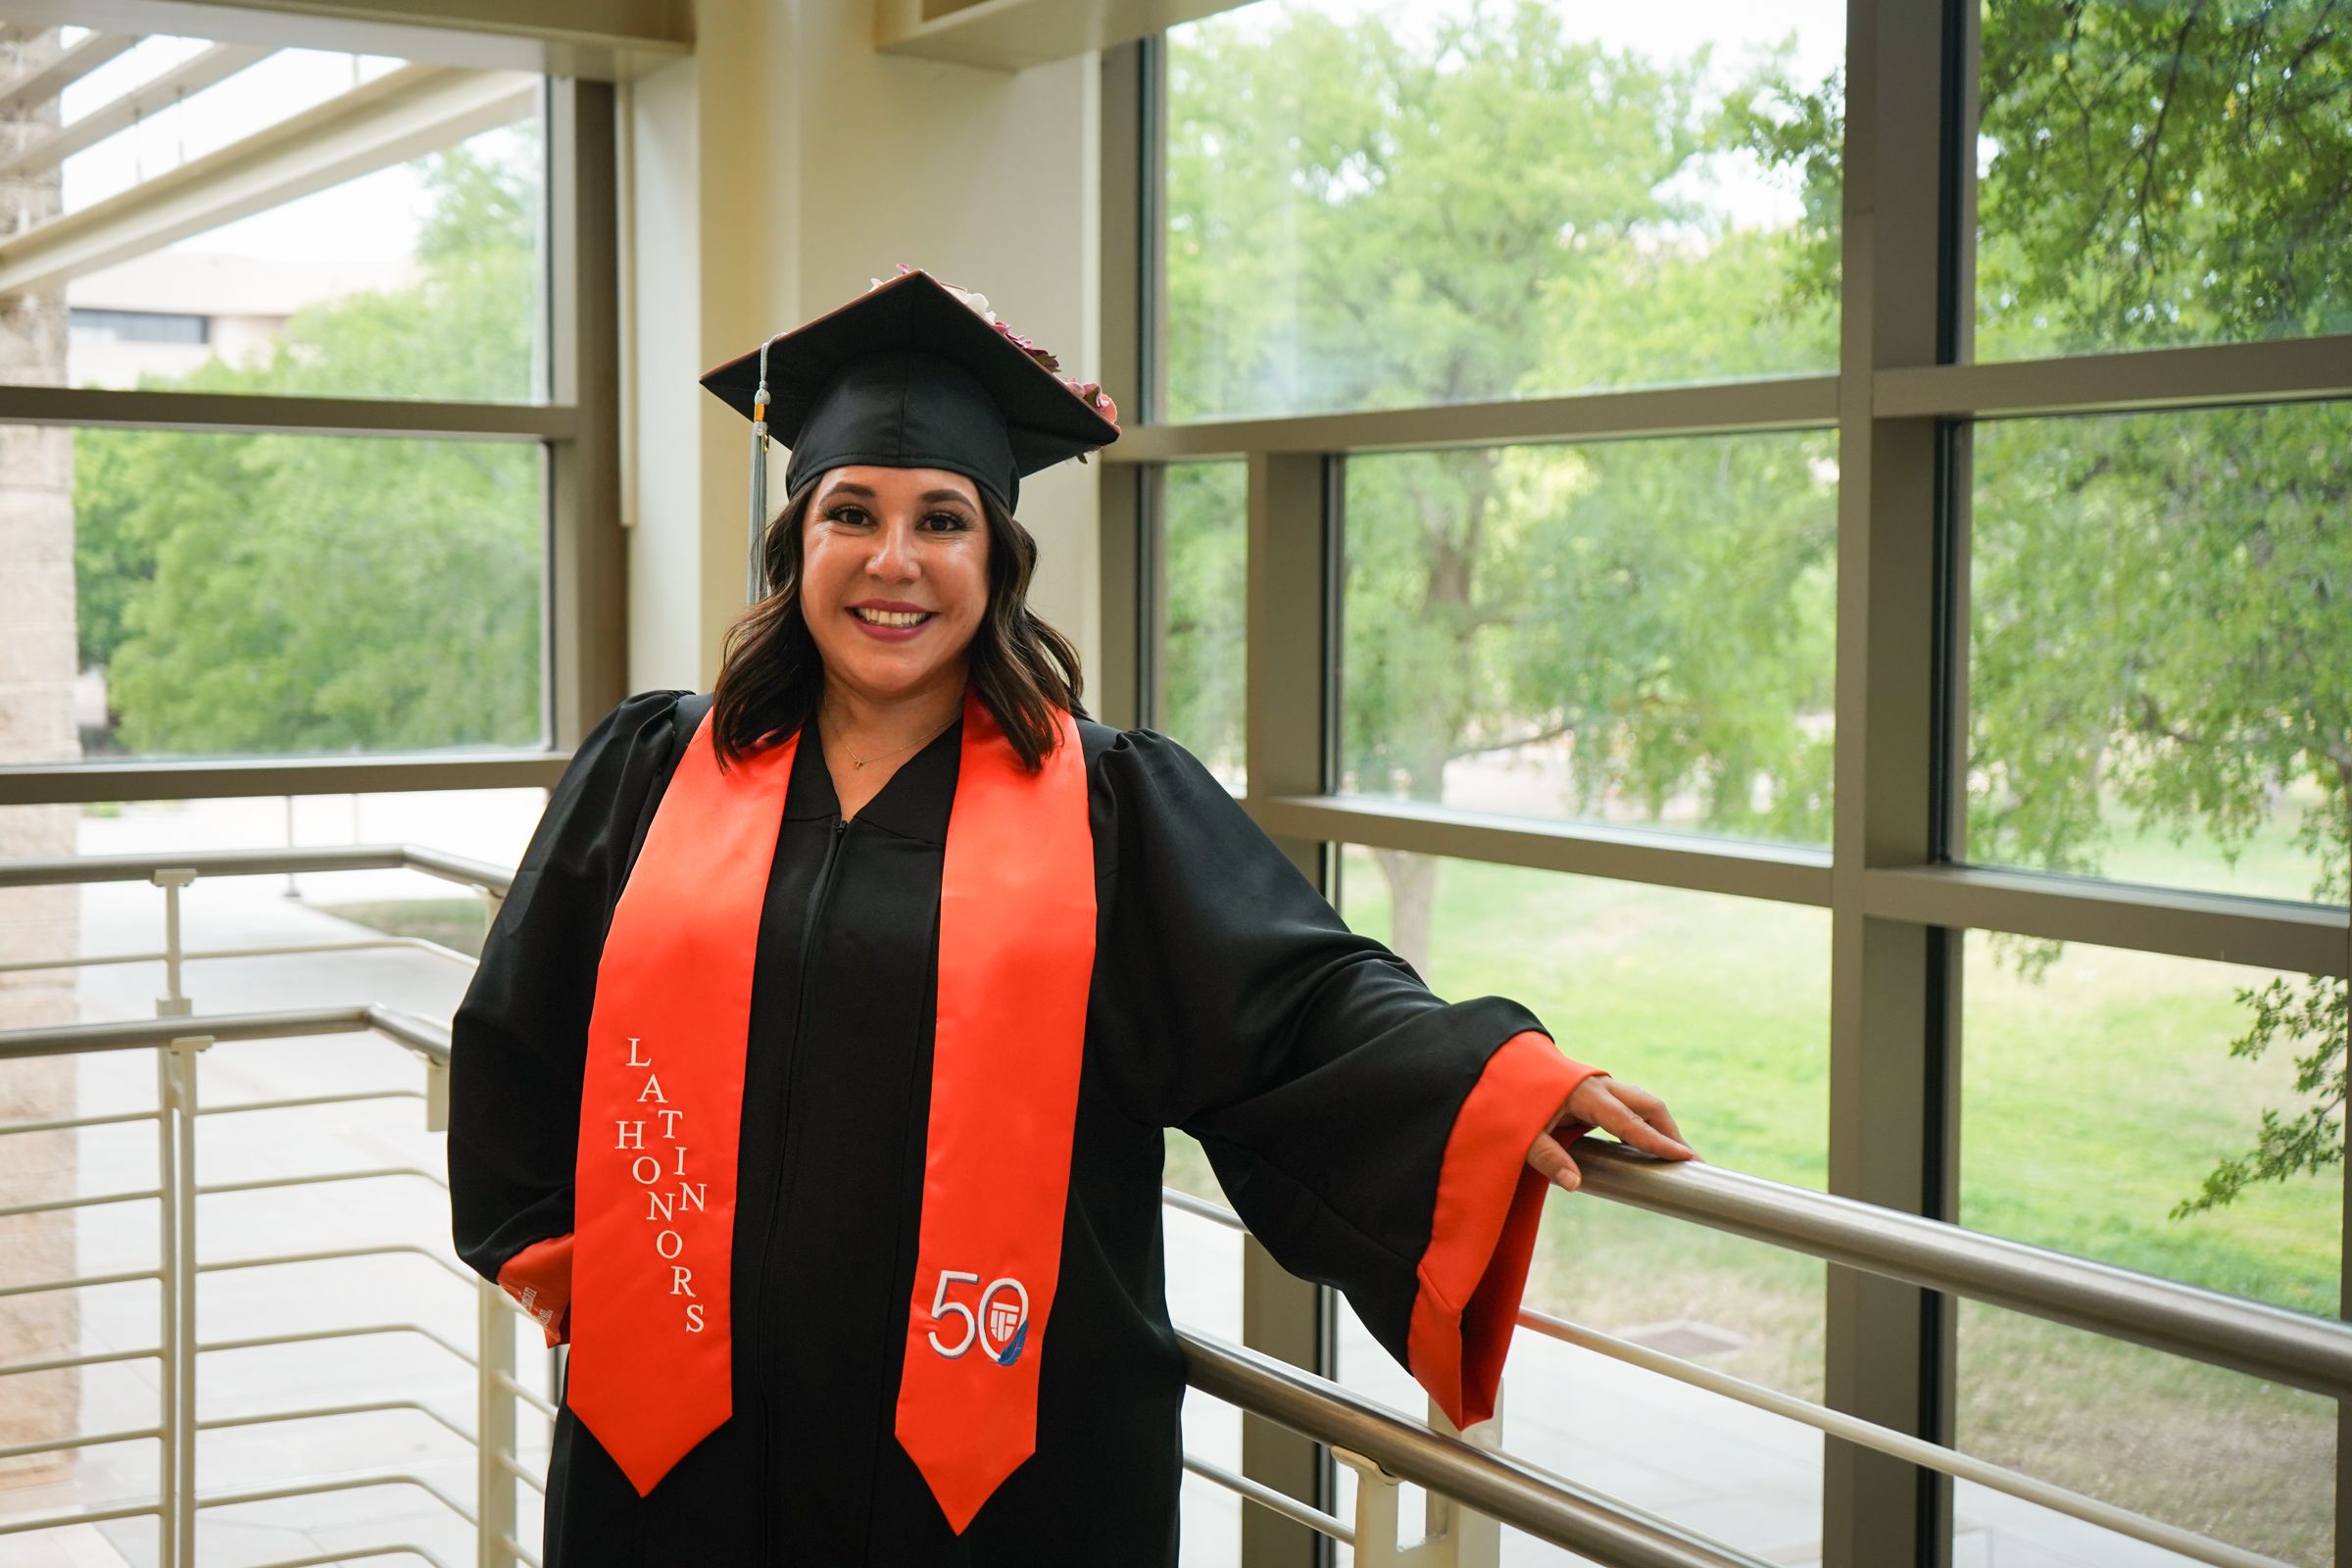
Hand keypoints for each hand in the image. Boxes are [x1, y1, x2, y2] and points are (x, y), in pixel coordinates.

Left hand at [1524, 1078, 1693, 1191]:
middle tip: (1694, 1163)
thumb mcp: (1522, 1133)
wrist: (1505, 1068)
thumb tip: (1575, 1184)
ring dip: (1664, 1129)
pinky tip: (1654, 1147)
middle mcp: (1602, 1086)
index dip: (1659, 1142)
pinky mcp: (1601, 1094)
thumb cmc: (1513, 1101)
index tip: (1686, 1158)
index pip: (1630, 1122)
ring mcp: (1604, 1087)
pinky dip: (1649, 1126)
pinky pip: (1633, 1108)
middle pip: (1649, 1107)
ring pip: (1645, 1105)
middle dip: (1672, 1134)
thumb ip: (1547, 1157)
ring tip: (1681, 1159)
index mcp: (1585, 1093)